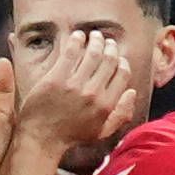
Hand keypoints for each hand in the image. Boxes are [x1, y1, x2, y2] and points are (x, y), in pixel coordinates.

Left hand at [11, 30, 142, 154]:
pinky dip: (76, 41)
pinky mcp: (56, 78)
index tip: (118, 57)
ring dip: (95, 41)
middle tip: (106, 41)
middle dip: (110, 47)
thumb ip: (121, 114)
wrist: (42, 138)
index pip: (122, 75)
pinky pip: (71, 53)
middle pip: (108, 61)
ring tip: (94, 36)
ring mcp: (74, 85)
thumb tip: (132, 92)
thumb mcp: (101, 131)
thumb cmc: (72, 135)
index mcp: (106, 106)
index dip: (122, 63)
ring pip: (92, 54)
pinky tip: (77, 36)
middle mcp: (93, 94)